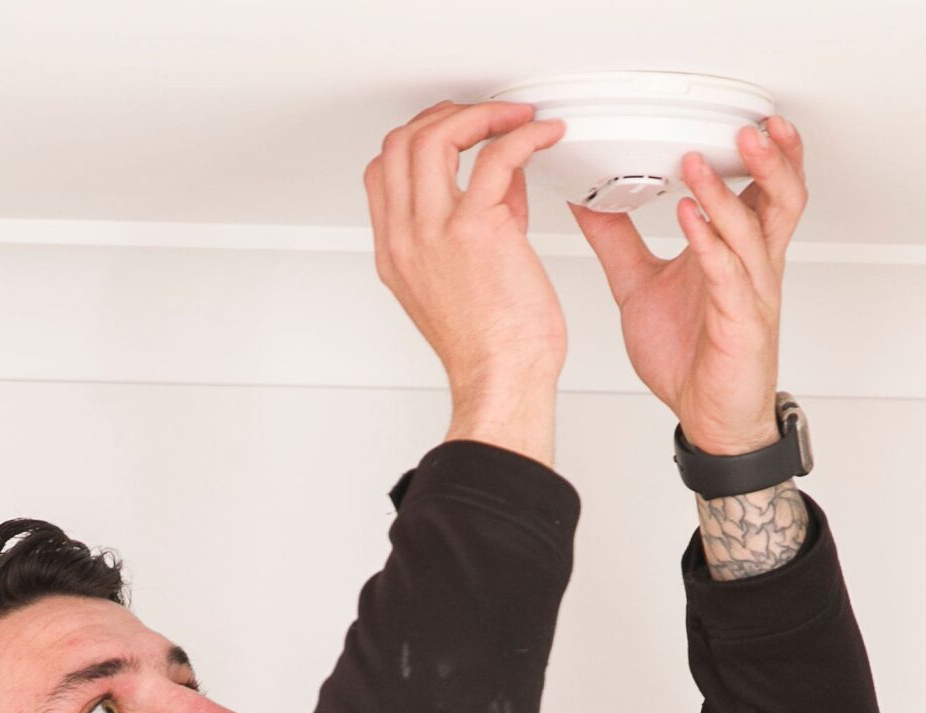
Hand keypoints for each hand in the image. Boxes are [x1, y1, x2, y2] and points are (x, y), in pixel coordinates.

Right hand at [363, 100, 571, 392]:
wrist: (502, 381)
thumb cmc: (494, 348)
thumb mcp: (465, 282)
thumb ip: (476, 227)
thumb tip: (504, 184)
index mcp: (396, 251)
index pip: (383, 170)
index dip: (418, 138)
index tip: (455, 132)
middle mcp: (406, 237)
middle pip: (401, 142)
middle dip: (446, 117)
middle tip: (487, 118)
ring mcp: (434, 231)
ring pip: (434, 137)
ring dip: (481, 116)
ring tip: (516, 119)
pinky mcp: (476, 229)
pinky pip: (494, 158)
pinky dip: (522, 136)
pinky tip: (542, 136)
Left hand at [566, 114, 807, 453]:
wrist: (708, 418)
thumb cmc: (691, 357)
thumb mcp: (640, 284)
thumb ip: (616, 240)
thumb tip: (586, 198)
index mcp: (735, 253)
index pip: (764, 191)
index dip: (768, 155)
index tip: (753, 120)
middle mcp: (752, 267)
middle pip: (782, 200)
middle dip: (771, 162)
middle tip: (751, 129)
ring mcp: (750, 295)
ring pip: (755, 232)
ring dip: (727, 195)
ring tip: (701, 163)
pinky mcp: (740, 325)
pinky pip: (728, 276)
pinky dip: (709, 243)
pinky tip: (690, 219)